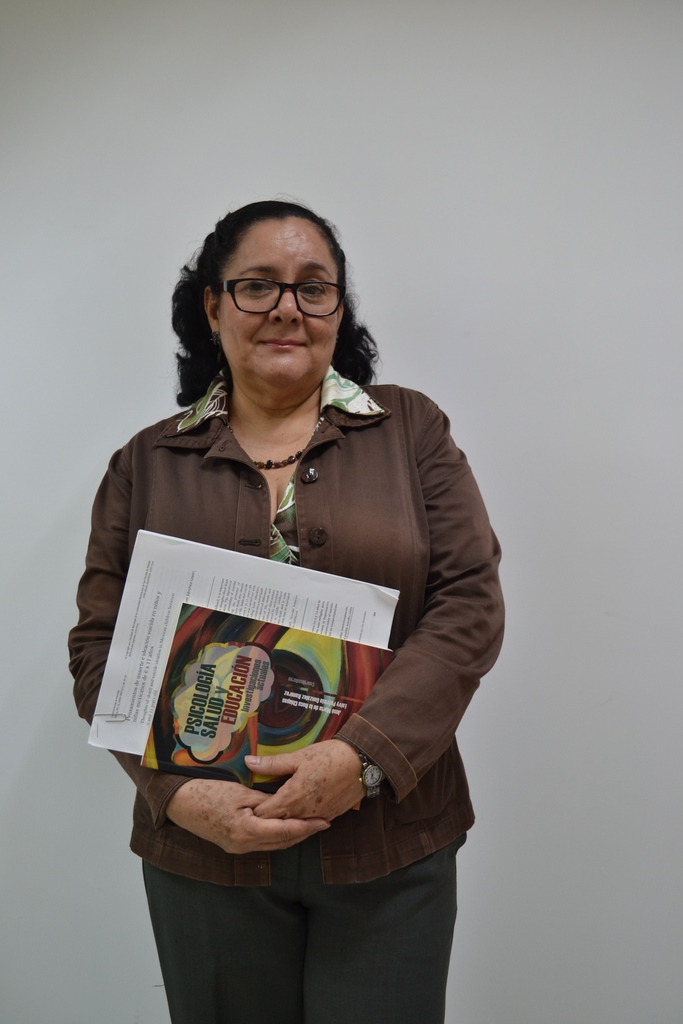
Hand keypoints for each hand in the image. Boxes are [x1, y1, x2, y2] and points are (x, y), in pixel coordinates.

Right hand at [165, 778, 329, 854]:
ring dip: (291, 836)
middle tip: (323, 823)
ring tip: (309, 824)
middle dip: (303, 833)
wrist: (179, 802)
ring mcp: (238, 848)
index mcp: (248, 832)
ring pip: (273, 844)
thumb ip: (265, 800)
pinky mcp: (233, 844)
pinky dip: (277, 835)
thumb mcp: (241, 792)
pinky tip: (285, 826)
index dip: (307, 827)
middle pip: (282, 842)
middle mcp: (244, 846)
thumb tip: (286, 802)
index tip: (324, 821)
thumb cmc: (208, 792)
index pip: (285, 832)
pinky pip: (262, 842)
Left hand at [246, 740, 365, 822]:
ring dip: (282, 823)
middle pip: (276, 825)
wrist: (361, 763)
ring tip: (272, 816)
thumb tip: (248, 762)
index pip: (264, 814)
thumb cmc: (329, 757)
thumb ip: (272, 763)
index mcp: (292, 798)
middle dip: (265, 820)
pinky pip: (308, 826)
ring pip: (293, 828)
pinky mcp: (329, 817)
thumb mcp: (299, 757)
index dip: (253, 811)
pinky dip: (298, 823)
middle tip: (254, 813)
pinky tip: (294, 815)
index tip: (245, 807)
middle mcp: (303, 813)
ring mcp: (316, 818)